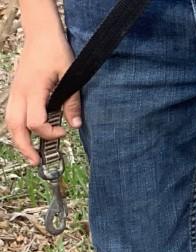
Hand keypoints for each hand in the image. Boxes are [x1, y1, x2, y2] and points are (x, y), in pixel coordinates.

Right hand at [5, 28, 81, 165]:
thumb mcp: (70, 76)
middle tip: (36, 162)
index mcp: (33, 89)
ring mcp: (15, 92)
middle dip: (24, 146)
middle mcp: (20, 92)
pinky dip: (18, 128)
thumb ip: (72, 101)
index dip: (48, 132)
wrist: (41, 35)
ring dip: (18, 140)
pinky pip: (12, 114)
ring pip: (9, 121)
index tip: (64, 131)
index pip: (34, 121)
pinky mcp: (16, 92)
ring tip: (31, 155)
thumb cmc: (56, 52)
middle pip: (14, 126)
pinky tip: (28, 137)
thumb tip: (76, 126)